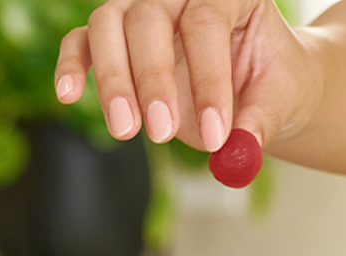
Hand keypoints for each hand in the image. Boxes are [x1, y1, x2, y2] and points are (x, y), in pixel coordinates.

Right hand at [53, 0, 321, 153]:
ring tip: (127, 130)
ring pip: (107, 24)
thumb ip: (261, 121)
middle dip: (152, 79)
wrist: (253, 82)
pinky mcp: (111, 36)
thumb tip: (240, 152)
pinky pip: (80, 40)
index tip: (216, 135)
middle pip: (149, 17)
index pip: (207, 22)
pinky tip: (67, 95)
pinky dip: (70, 65)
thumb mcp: (278, 99)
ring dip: (112, 78)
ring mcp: (138, 9)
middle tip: (162, 134)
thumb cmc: (267, 82)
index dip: (209, 79)